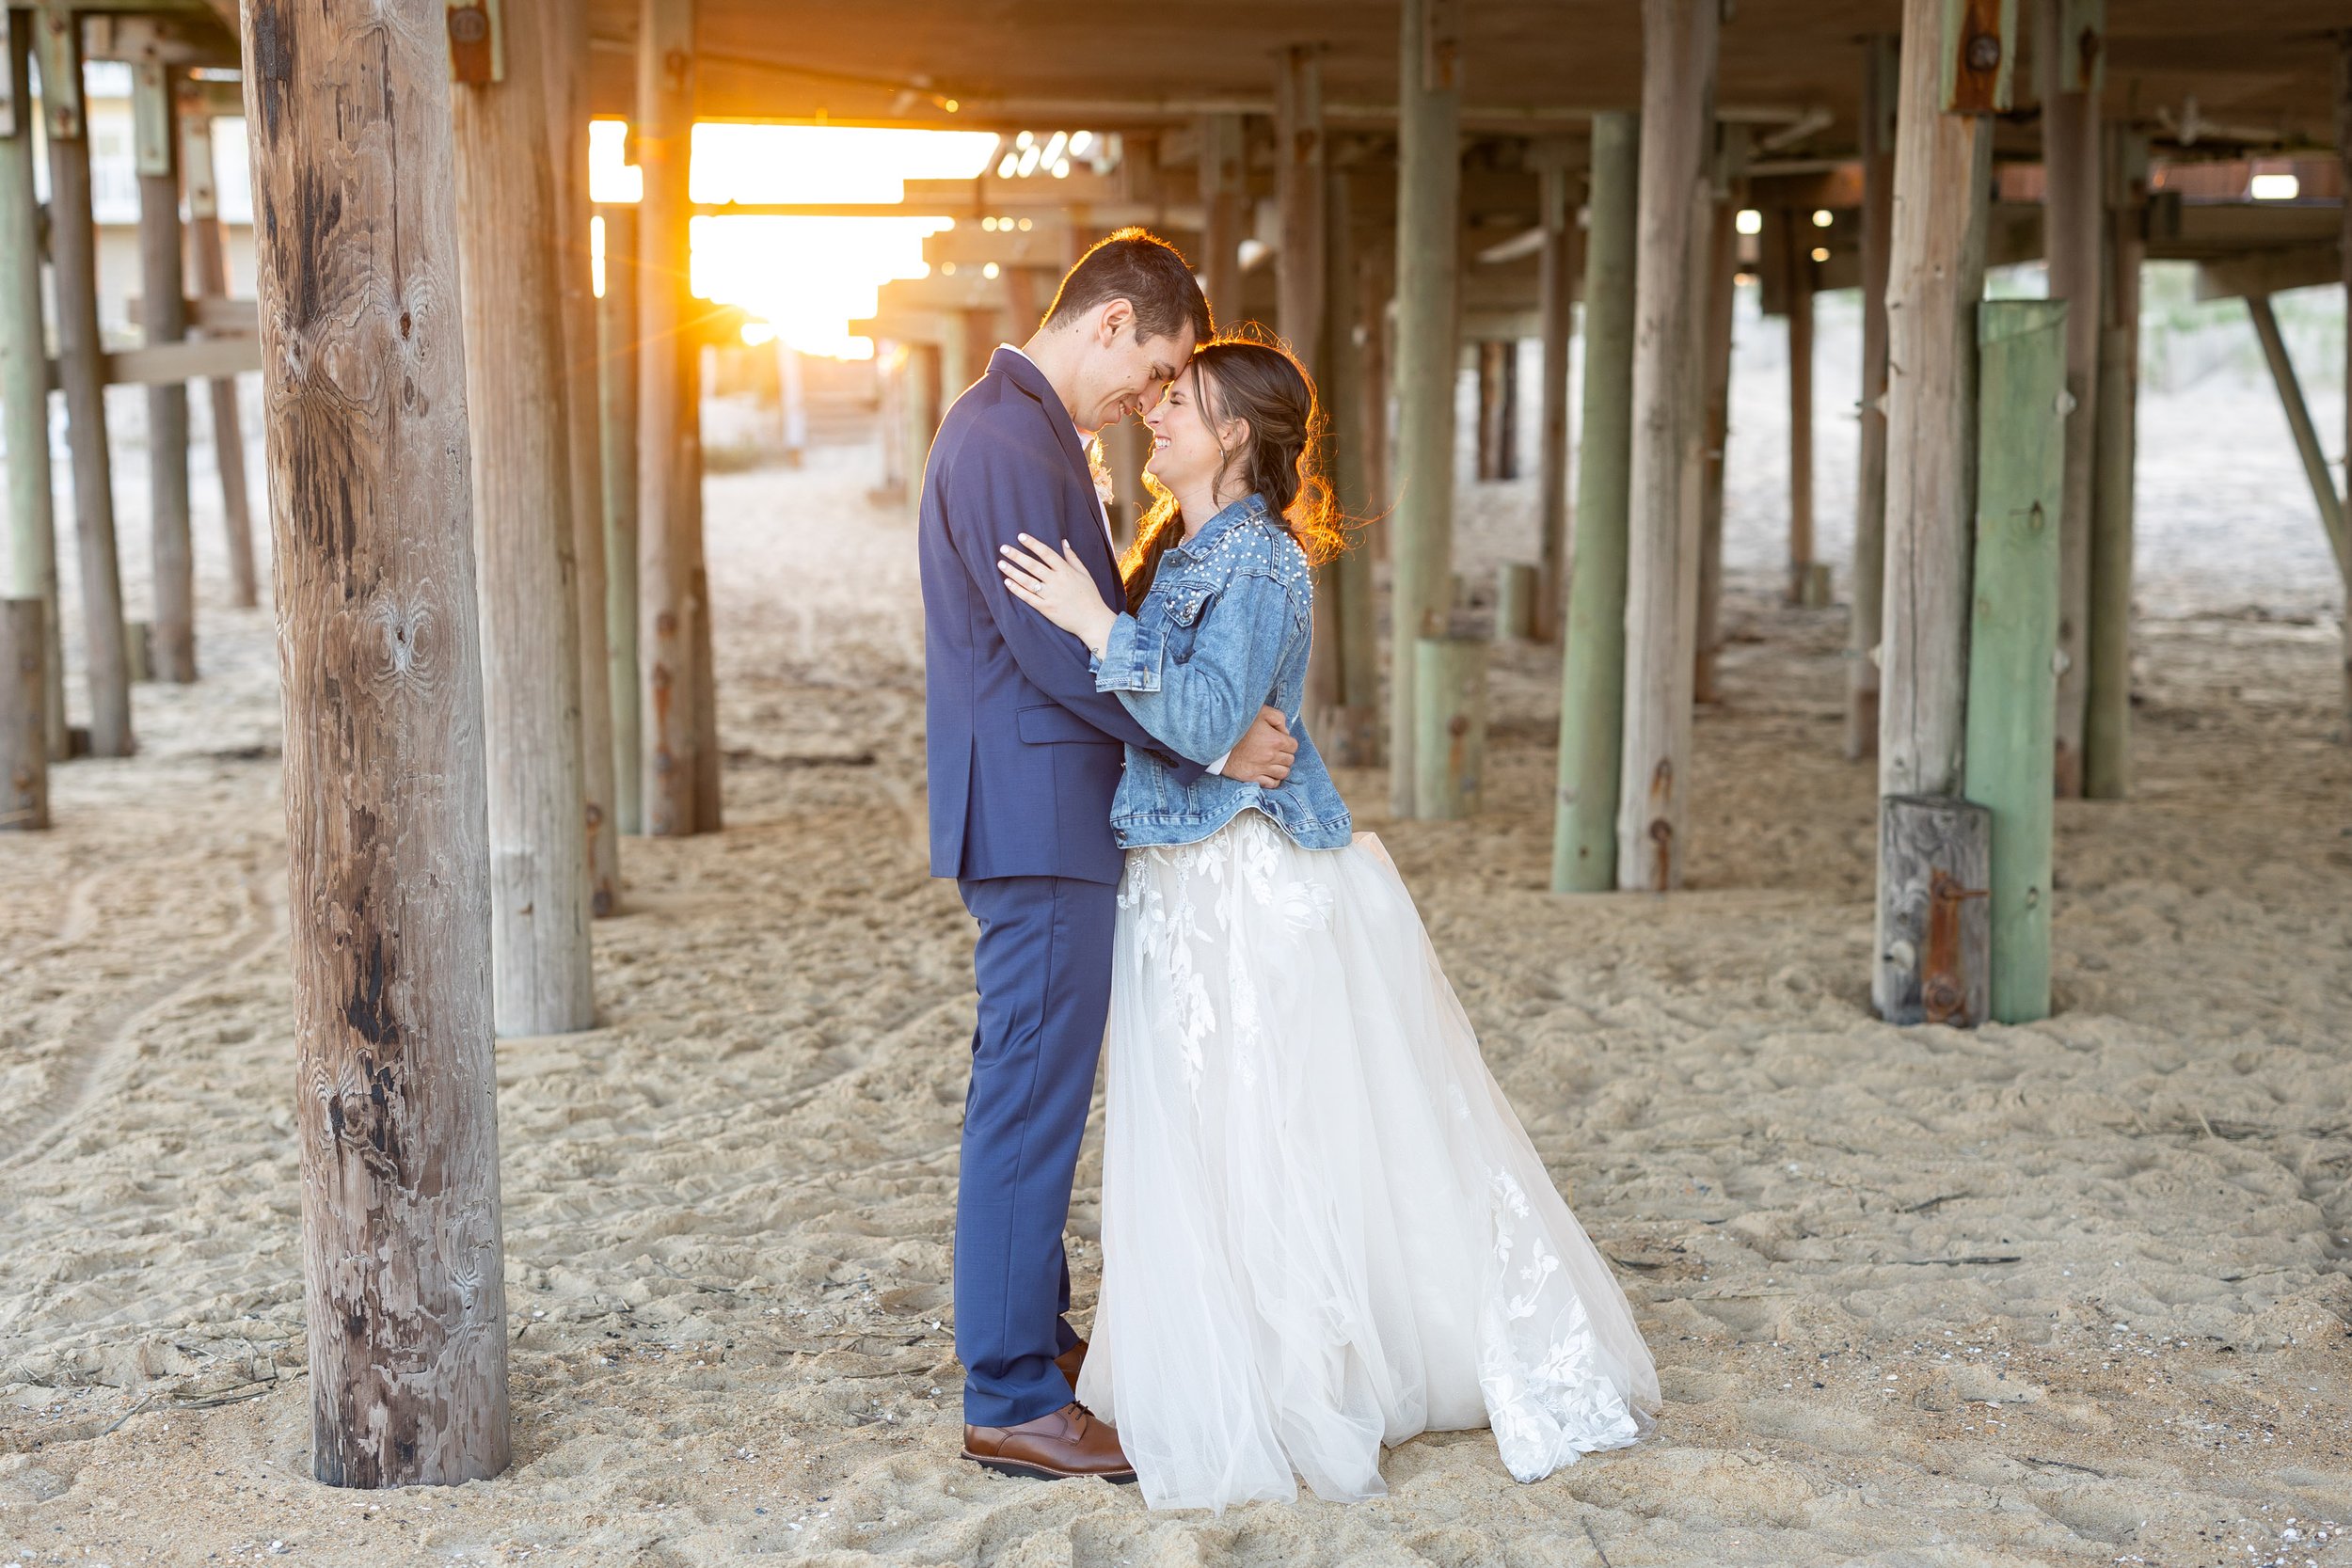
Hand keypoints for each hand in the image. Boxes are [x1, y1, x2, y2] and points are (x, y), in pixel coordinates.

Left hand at [999, 534, 1117, 656]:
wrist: (1093, 620)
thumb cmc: (1090, 596)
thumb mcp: (1085, 574)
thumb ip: (1072, 558)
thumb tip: (1063, 541)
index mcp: (1066, 571)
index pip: (1047, 553)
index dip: (1033, 544)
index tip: (1020, 537)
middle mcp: (1057, 581)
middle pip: (1033, 566)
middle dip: (1017, 556)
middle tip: (1003, 548)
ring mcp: (1050, 595)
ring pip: (1027, 581)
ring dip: (1013, 572)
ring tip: (1001, 564)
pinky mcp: (1046, 608)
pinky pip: (1028, 597)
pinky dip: (1017, 590)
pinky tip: (1007, 582)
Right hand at [1223, 707, 1296, 788]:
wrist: (1217, 739)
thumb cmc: (1238, 725)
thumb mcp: (1261, 712)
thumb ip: (1278, 718)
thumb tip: (1285, 731)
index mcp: (1275, 740)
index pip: (1293, 746)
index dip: (1288, 743)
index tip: (1280, 741)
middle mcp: (1271, 756)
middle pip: (1289, 760)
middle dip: (1285, 755)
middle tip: (1276, 751)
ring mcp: (1262, 768)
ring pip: (1283, 773)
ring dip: (1281, 767)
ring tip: (1273, 762)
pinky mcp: (1252, 777)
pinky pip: (1271, 784)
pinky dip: (1273, 779)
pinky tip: (1268, 773)